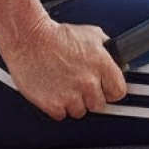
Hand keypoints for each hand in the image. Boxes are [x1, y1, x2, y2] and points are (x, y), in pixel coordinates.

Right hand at [1, 18, 129, 120]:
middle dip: (90, 97)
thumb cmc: (55, 35)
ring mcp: (71, 95)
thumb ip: (106, 50)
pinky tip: (53, 90)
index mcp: (101, 65)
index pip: (118, 92)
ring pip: (80, 112)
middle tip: (79, 85)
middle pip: (99, 105)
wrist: (29, 39)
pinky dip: (57, 106)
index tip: (105, 90)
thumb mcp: (90, 34)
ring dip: (73, 102)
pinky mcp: (53, 104)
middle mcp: (88, 82)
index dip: (111, 91)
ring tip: (63, 85)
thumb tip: (115, 58)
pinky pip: (61, 114)